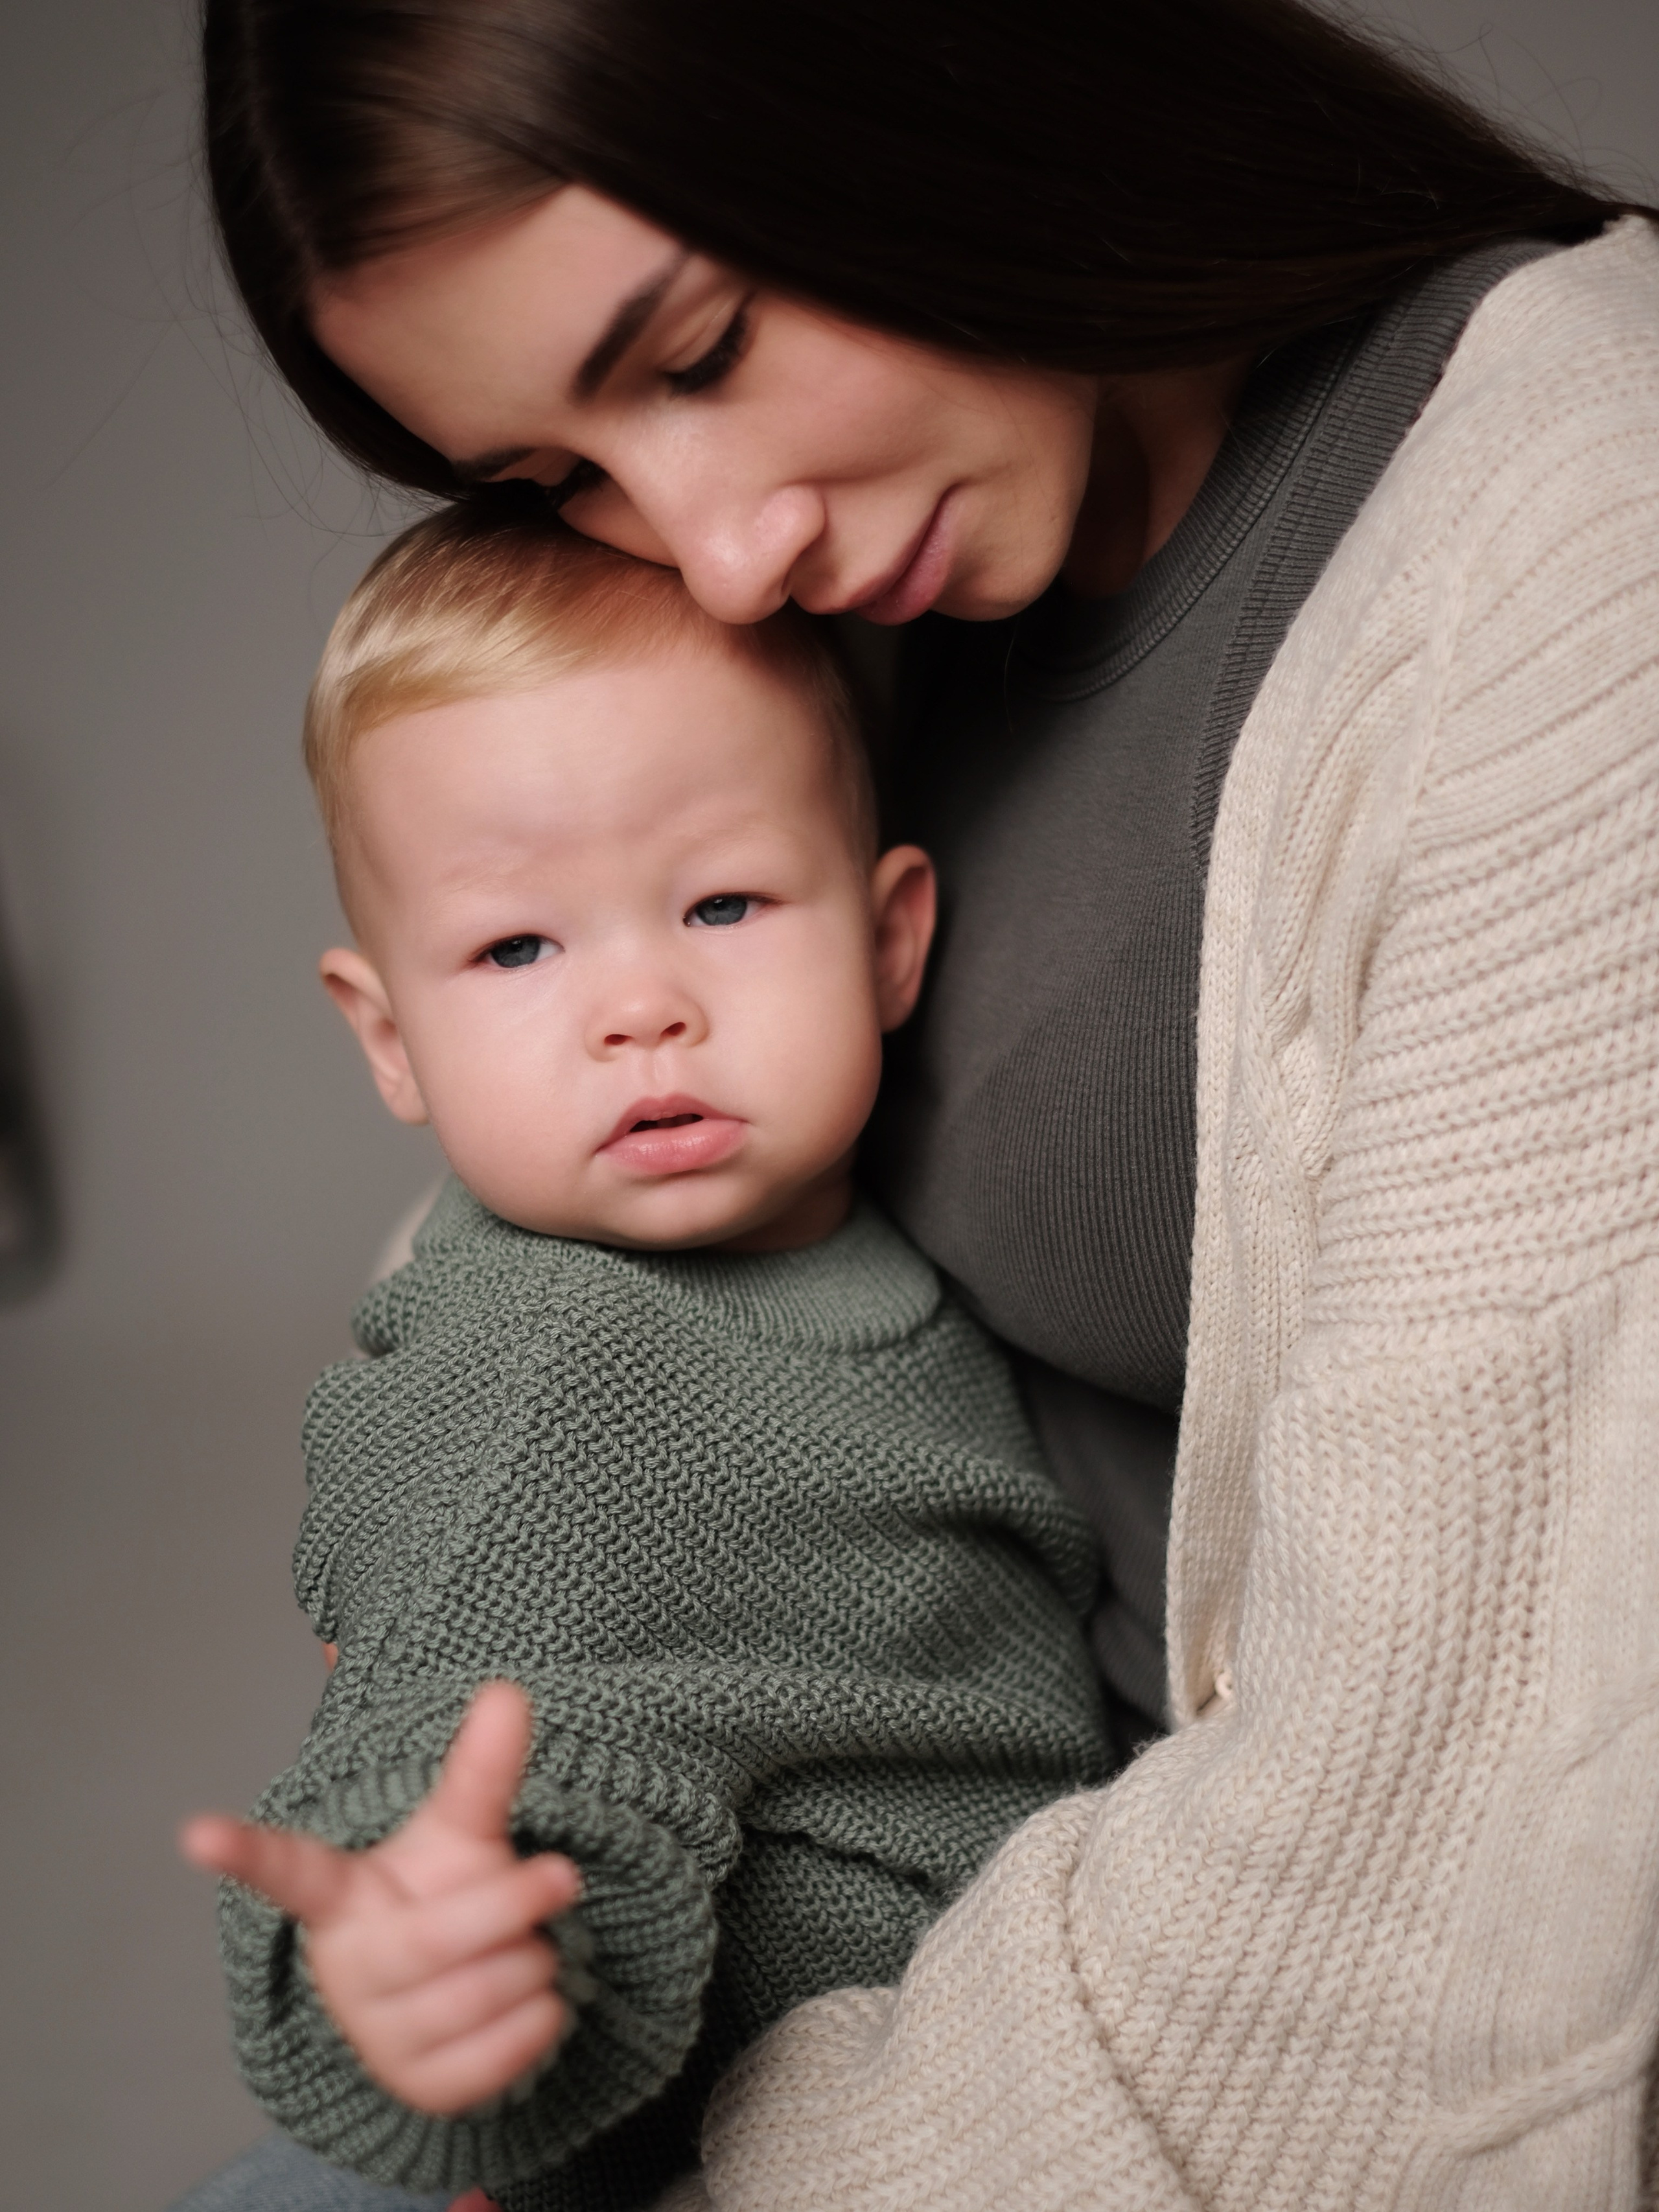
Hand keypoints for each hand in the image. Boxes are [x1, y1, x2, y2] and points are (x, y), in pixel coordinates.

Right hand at [182, 1682, 580, 2114]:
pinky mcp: (417, 2087)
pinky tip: (538, 1998)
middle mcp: (346, 1967)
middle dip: (511, 1902)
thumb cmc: (441, 1893)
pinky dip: (538, 2020)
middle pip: (432, 1938)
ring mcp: (375, 2035)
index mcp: (342, 1895)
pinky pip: (493, 2058)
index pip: (288, 1869)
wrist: (455, 1987)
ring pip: (475, 1996)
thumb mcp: (460, 1829)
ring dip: (533, 1960)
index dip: (244, 1851)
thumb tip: (508, 1690)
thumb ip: (480, 1767)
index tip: (196, 1832)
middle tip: (563, 1875)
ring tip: (533, 1943)